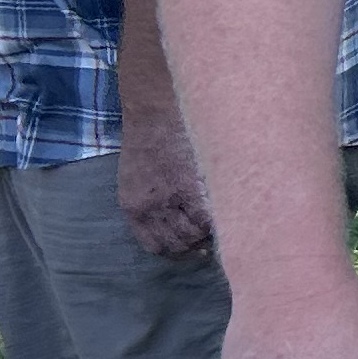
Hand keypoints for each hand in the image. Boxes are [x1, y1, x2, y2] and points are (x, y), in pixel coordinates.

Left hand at [116, 108, 213, 261]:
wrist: (156, 109)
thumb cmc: (150, 139)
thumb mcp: (138, 178)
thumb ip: (154, 204)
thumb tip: (181, 228)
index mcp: (133, 206)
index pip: (156, 246)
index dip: (177, 250)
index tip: (193, 246)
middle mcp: (149, 208)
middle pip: (178, 244)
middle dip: (197, 244)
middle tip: (213, 235)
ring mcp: (172, 199)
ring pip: (196, 234)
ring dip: (209, 231)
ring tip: (220, 218)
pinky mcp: (193, 188)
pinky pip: (208, 218)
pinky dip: (217, 217)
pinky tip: (224, 207)